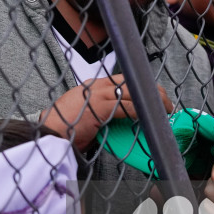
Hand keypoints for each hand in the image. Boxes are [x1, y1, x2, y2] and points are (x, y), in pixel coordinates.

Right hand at [41, 76, 173, 149]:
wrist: (48, 134)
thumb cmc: (63, 128)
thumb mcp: (84, 112)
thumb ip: (101, 110)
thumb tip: (119, 117)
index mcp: (93, 85)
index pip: (123, 79)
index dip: (141, 85)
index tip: (153, 93)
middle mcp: (96, 85)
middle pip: (132, 81)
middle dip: (152, 90)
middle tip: (165, 102)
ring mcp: (98, 95)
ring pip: (134, 91)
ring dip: (153, 100)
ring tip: (165, 109)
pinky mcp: (101, 107)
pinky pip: (128, 107)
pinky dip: (142, 110)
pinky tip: (152, 115)